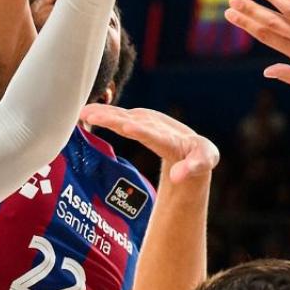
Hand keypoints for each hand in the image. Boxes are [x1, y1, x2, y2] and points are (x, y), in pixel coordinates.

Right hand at [79, 104, 218, 184]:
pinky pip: (118, 116)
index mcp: (173, 138)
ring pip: (123, 117)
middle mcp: (157, 125)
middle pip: (134, 123)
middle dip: (114, 119)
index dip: (142, 131)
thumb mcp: (205, 162)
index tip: (127, 127)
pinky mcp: (137, 120)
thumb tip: (177, 177)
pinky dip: (102, 113)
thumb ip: (193, 168)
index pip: (155, 135)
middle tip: (94, 117)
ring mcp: (146, 121)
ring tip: (84, 114)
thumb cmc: (199, 156)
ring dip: (104, 114)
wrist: (191, 143)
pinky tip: (84, 113)